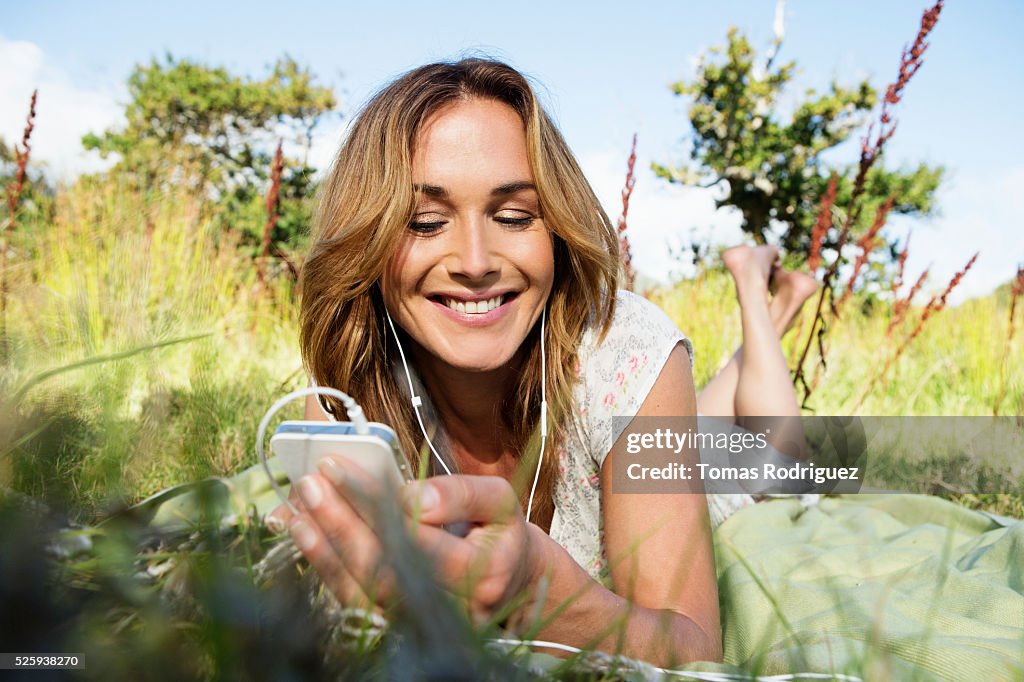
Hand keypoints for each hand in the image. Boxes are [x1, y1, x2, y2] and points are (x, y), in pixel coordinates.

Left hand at [270, 455, 547, 624]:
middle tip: (309, 485)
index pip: (417, 537)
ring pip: (363, 595)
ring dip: (323, 551)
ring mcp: (425, 627)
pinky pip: (355, 604)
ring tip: (296, 510)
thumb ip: (461, 494)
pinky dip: (325, 570)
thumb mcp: (498, 500)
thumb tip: (412, 496)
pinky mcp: (401, 630)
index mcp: (484, 573)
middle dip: (339, 525)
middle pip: (383, 571)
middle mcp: (453, 610)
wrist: (511, 582)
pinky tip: (305, 537)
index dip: (373, 503)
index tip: (336, 467)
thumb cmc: (500, 533)